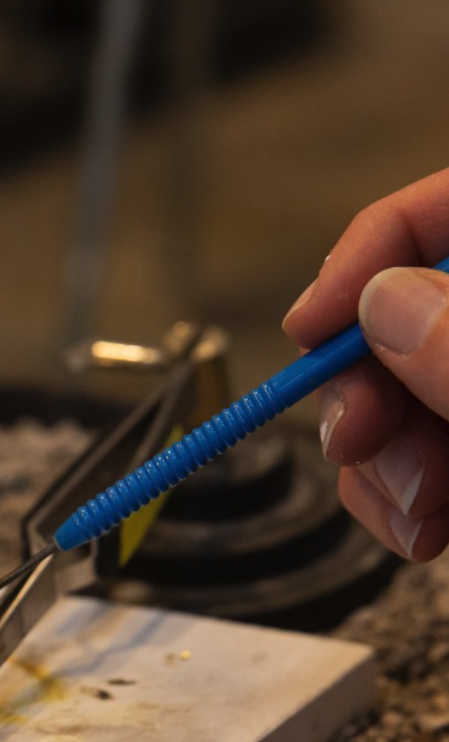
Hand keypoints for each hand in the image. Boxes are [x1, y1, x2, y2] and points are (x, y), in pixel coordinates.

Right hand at [282, 169, 448, 559]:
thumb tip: (385, 304)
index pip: (442, 210)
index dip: (365, 257)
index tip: (306, 328)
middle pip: (405, 317)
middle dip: (363, 389)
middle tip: (354, 442)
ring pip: (400, 401)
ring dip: (378, 465)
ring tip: (412, 511)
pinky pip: (421, 466)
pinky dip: (403, 504)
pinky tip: (419, 531)